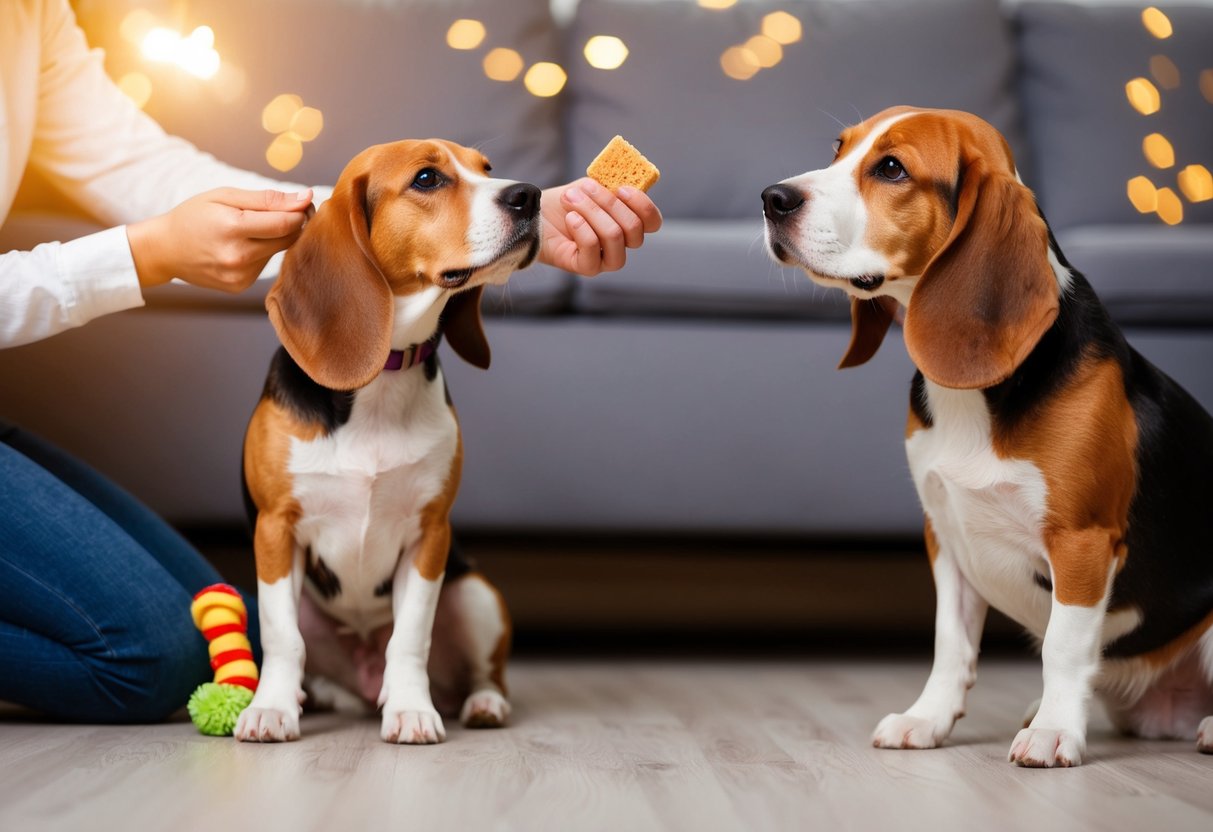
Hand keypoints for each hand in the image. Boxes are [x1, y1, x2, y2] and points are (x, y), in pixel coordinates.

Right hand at [126, 188, 313, 291]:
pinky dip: (261, 254)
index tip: (303, 203)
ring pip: (278, 253)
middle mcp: (238, 257)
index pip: (286, 223)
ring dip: (274, 239)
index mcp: (233, 228)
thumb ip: (267, 199)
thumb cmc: (193, 216)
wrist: (164, 249)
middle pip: (288, 240)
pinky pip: (264, 266)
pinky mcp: (239, 286)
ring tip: (249, 229)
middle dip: (293, 224)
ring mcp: (239, 276)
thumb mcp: (225, 197)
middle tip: (285, 211)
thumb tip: (305, 198)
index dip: (301, 212)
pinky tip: (241, 247)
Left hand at [538, 178, 661, 276]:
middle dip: (609, 203)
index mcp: (627, 224)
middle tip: (585, 188)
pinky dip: (582, 229)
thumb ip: (610, 184)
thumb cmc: (566, 202)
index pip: (653, 222)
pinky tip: (570, 218)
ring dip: (592, 212)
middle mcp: (621, 245)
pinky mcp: (586, 267)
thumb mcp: (590, 187)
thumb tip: (624, 180)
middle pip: (634, 229)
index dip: (643, 205)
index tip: (622, 188)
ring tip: (571, 199)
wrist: (534, 214)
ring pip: (615, 237)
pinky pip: (594, 249)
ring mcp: (605, 259)